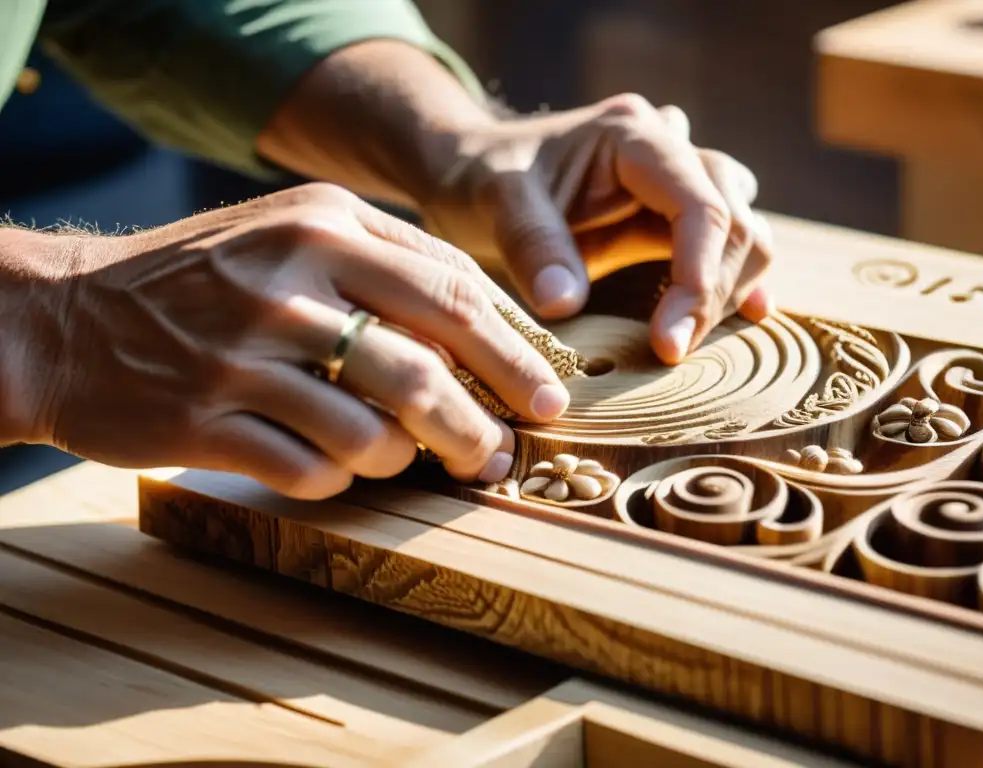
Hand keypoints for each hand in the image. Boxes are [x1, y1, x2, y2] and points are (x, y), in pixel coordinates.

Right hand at [1, 183, 569, 498]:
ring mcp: (242, 354)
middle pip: (424, 365)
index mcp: (323, 224)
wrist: (66, 315)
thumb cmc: (206, 278)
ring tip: (413, 460)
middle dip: (485, 419)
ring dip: (408, 458)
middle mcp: (286, 282)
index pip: (452, 288)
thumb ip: (386, 263)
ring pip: (372, 432)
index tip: (550, 391)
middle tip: (508, 453)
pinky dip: (341, 479)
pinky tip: (339, 467)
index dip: (514, 349)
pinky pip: (311, 470)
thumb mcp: (292, 232)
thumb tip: (493, 325)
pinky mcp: (205, 420)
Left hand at [422, 93, 773, 364]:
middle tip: (670, 351)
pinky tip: (743, 318)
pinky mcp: (673, 217)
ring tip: (687, 342)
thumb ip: (532, 245)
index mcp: (632, 135)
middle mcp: (668, 150)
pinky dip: (731, 282)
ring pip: (742, 230)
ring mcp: (676, 182)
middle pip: (734, 219)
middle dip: (712, 290)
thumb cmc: (483, 177)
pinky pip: (725, 246)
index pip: (700, 202)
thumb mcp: (497, 201)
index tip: (670, 340)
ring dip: (728, 287)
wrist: (475, 171)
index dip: (699, 273)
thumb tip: (565, 305)